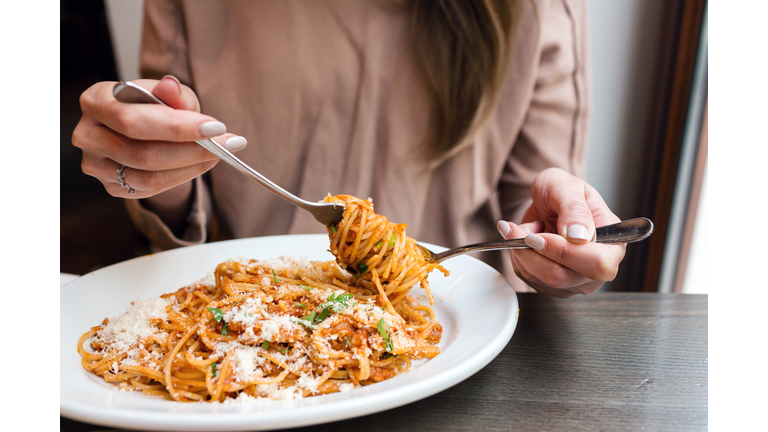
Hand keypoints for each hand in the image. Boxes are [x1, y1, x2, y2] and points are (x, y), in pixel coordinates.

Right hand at [72, 76, 246, 199]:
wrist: (142, 128)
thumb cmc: (152, 105)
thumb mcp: (168, 93)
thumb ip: (173, 94)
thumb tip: (171, 88)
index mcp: (96, 100)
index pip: (134, 120)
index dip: (177, 127)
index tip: (216, 127)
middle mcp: (88, 134)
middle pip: (143, 153)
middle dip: (192, 149)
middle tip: (226, 144)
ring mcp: (96, 164)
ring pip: (150, 175)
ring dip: (192, 166)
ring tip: (219, 153)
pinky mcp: (111, 186)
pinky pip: (151, 188)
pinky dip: (182, 177)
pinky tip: (200, 164)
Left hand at [497, 168, 625, 297]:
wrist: (546, 201)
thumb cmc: (562, 191)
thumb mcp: (566, 187)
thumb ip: (574, 209)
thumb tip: (578, 236)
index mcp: (613, 244)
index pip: (596, 263)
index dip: (564, 252)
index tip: (538, 236)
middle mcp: (597, 269)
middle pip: (562, 276)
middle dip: (533, 252)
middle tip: (516, 229)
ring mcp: (575, 281)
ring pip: (541, 279)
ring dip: (522, 251)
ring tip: (521, 228)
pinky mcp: (552, 286)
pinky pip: (528, 278)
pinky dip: (518, 257)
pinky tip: (524, 240)